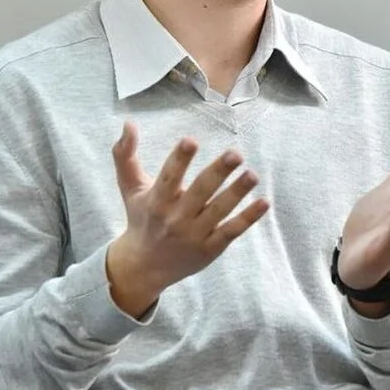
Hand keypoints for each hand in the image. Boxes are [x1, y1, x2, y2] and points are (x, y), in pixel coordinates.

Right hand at [106, 121, 269, 316]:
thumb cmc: (141, 218)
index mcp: (157, 201)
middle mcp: (176, 218)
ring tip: (252, 174)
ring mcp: (194, 234)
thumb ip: (125, 155)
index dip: (180, 159)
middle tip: (235, 154)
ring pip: (219, 211)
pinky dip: (248, 218)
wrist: (144, 267)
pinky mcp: (210, 248)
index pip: (169, 177)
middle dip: (218, 173)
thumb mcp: (129, 188)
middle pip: (200, 192)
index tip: (191, 140)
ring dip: (237, 192)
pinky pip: (231, 231)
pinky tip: (264, 202)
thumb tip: (129, 123)